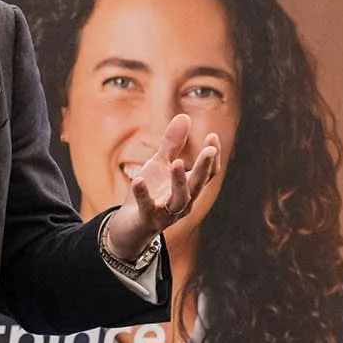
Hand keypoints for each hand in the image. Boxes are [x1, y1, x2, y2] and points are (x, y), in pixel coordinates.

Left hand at [102, 113, 220, 262]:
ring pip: (179, 199)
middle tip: (209, 148)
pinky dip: (143, 194)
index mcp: (189, 188)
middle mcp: (183, 202)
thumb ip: (172, 143)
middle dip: (204, 167)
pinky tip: (138, 180)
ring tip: (178, 162)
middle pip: (198, 184)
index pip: (208, 173)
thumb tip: (185, 116)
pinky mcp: (147, 220)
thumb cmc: (149, 193)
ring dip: (179, 181)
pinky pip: (147, 207)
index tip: (213, 136)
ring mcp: (166, 213)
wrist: (129, 226)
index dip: (212, 156)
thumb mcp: (159, 164)